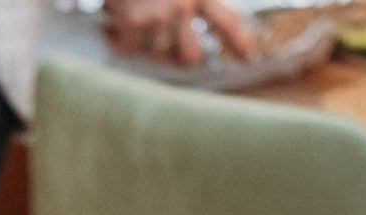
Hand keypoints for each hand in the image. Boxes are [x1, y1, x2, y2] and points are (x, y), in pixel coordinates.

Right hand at [103, 0, 255, 63]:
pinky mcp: (134, 24)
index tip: (248, 57)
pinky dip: (121, 38)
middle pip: (191, 56)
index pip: (228, 22)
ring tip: (136, 25)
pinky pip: (129, 48)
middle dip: (181, 57)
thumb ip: (196, 2)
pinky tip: (117, 23)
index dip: (240, 42)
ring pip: (156, 53)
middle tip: (169, 48)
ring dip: (145, 43)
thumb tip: (198, 28)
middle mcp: (183, 6)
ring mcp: (158, 17)